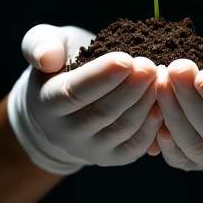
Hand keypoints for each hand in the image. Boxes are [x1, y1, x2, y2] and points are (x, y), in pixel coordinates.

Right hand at [7, 24, 162, 173]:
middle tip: (150, 66)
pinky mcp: (112, 157)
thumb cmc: (59, 64)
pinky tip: (163, 102)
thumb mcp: (43, 44)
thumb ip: (39, 44)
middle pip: (101, 113)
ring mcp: (90, 149)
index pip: (73, 93)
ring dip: (145, 103)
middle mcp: (65, 133)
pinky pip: (135, 145)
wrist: (66, 101)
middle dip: (130, 89)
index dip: (101, 77)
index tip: (126, 59)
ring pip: (122, 130)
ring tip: (159, 77)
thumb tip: (47, 57)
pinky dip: (153, 125)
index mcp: (46, 104)